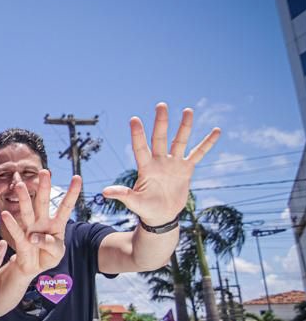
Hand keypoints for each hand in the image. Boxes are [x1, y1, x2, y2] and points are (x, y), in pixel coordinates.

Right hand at [0, 171, 81, 277]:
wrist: (34, 267)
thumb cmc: (48, 256)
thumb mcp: (57, 253)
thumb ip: (51, 245)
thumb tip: (34, 237)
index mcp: (57, 224)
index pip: (65, 205)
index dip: (72, 192)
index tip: (77, 177)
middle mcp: (42, 222)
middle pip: (43, 202)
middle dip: (44, 187)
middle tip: (44, 171)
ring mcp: (31, 229)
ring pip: (28, 211)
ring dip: (24, 198)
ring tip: (20, 185)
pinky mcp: (21, 239)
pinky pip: (16, 231)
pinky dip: (11, 224)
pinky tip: (5, 214)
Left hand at [101, 103, 219, 224]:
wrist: (160, 215)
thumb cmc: (145, 209)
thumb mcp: (134, 202)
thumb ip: (123, 195)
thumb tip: (104, 192)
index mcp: (145, 167)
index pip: (140, 148)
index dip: (138, 134)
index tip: (134, 119)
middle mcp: (159, 161)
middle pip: (160, 138)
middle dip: (161, 122)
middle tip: (161, 105)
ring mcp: (173, 163)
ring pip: (180, 141)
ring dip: (184, 127)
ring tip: (187, 110)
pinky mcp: (186, 169)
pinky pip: (198, 154)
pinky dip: (207, 143)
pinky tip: (216, 130)